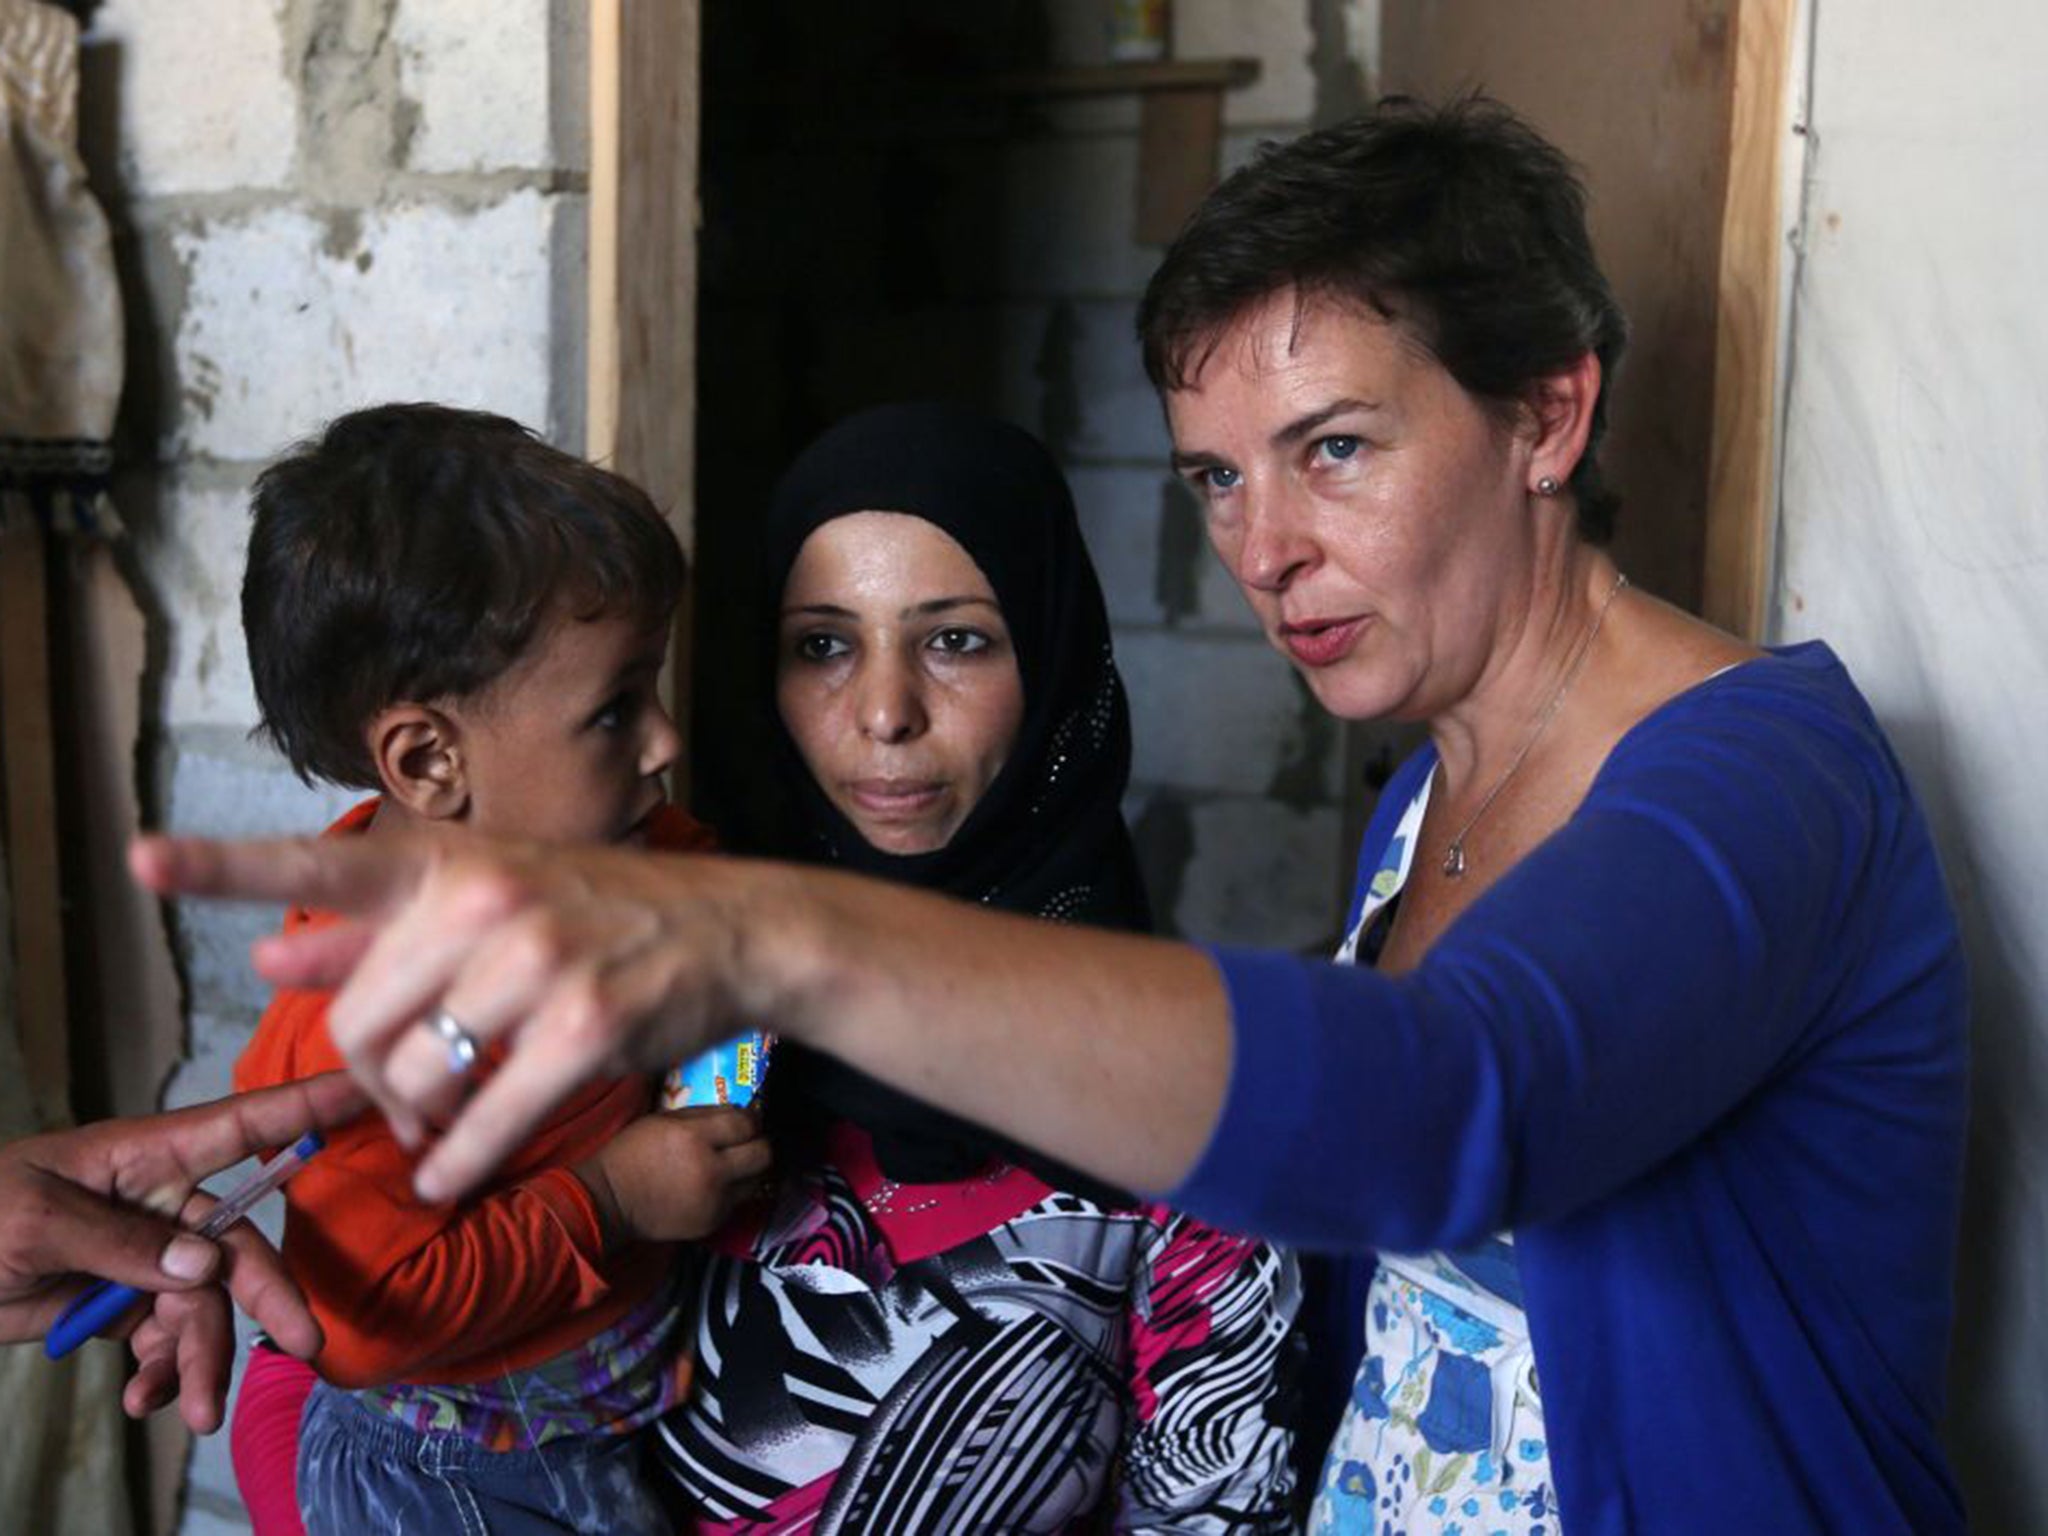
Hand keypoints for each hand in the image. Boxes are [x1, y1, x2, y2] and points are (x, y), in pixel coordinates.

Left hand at [0, 1073, 367, 1428]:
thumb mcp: (31, 1220)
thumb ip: (120, 1243)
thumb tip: (204, 1267)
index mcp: (145, 1157)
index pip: (242, 1126)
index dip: (307, 1108)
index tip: (369, 1091)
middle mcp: (159, 1204)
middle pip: (235, 1247)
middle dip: (267, 1296)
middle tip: (301, 1344)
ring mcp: (144, 1258)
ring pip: (202, 1309)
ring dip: (202, 1360)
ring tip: (197, 1413)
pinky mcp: (122, 1306)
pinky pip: (163, 1342)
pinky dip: (160, 1375)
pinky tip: (141, 1400)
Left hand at [130, 832, 777, 1203]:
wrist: (734, 931)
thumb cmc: (604, 912)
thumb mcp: (492, 897)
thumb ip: (377, 933)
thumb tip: (269, 957)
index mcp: (450, 868)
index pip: (324, 867)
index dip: (223, 867)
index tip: (140, 861)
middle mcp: (484, 905)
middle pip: (359, 1023)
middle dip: (369, 1079)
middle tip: (402, 1102)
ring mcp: (536, 965)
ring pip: (416, 1079)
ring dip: (417, 1126)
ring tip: (437, 1131)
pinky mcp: (581, 1032)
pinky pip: (481, 1123)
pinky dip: (454, 1165)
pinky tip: (445, 1177)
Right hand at [575, 1106, 772, 1248]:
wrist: (609, 1201)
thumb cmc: (631, 1153)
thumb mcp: (663, 1120)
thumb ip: (704, 1115)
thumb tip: (739, 1111)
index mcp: (694, 1138)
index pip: (746, 1124)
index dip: (751, 1119)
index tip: (747, 1119)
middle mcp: (710, 1170)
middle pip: (763, 1154)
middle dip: (758, 1143)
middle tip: (746, 1142)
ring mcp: (714, 1200)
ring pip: (756, 1180)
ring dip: (749, 1170)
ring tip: (732, 1165)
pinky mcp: (712, 1223)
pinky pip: (737, 1202)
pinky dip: (731, 1192)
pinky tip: (712, 1186)